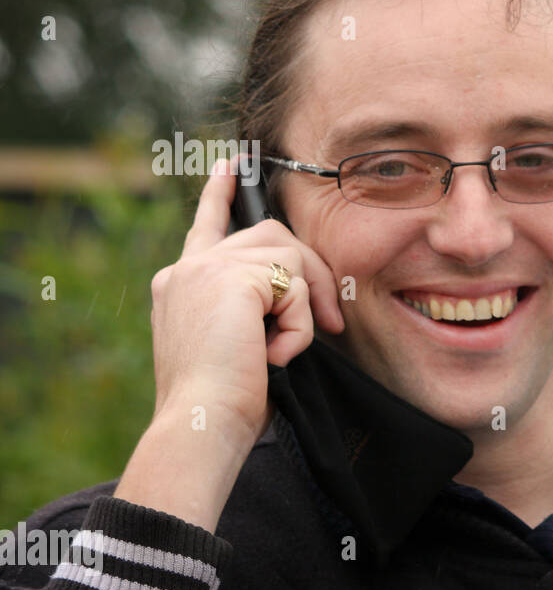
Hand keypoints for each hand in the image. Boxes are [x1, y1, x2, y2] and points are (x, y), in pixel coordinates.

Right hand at [148, 155, 344, 448]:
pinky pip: (295, 287)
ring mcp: (207, 269)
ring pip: (291, 259)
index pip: (207, 226)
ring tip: (285, 351)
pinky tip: (275, 356)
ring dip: (306, 308)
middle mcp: (188, 269)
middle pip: (273, 238)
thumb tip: (301, 297)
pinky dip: (298, 327)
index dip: (221, 195)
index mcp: (181, 284)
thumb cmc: (224, 404)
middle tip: (334, 323)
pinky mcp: (231, 277)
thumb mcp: (239, 347)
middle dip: (314, 277)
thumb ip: (256, 312)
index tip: (232, 166)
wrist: (200, 424)